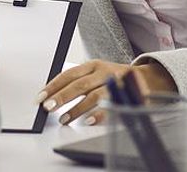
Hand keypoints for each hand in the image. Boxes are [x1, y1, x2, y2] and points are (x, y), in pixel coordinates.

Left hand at [35, 60, 176, 125]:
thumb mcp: (95, 74)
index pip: (69, 74)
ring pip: (94, 95)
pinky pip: (110, 105)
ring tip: (64, 119)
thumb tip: (51, 96)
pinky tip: (88, 121)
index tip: (40, 97)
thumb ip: (77, 82)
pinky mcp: (125, 95)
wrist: (145, 79)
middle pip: (79, 84)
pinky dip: (98, 114)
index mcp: (93, 65)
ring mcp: (115, 83)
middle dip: (62, 97)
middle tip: (48, 107)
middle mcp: (104, 71)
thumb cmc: (113, 78)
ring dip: (77, 109)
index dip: (53, 86)